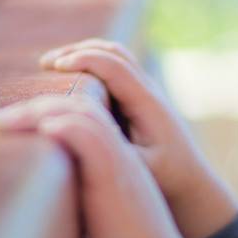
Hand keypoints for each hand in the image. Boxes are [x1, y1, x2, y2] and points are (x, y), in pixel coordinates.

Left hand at [0, 93, 215, 237]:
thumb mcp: (92, 228)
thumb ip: (69, 208)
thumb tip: (28, 217)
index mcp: (114, 165)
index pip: (83, 118)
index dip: (46, 112)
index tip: (9, 124)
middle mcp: (120, 157)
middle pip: (78, 106)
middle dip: (32, 107)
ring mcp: (121, 165)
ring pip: (82, 114)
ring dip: (36, 112)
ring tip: (0, 121)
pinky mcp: (116, 181)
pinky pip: (92, 139)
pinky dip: (65, 127)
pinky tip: (42, 128)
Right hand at [38, 39, 237, 237]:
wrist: (192, 186)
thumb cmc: (165, 180)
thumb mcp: (137, 169)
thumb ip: (106, 148)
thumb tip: (71, 130)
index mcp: (149, 104)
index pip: (115, 66)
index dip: (83, 60)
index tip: (53, 67)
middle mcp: (149, 92)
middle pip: (114, 52)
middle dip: (78, 51)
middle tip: (45, 62)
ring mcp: (146, 94)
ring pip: (115, 57)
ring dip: (84, 54)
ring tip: (52, 65)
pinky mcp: (140, 102)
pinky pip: (115, 71)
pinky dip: (91, 66)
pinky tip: (68, 80)